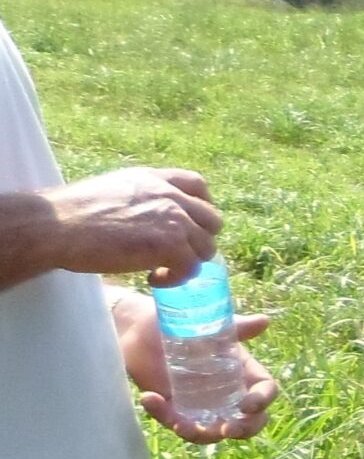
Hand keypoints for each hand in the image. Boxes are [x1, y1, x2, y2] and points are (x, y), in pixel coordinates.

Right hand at [40, 168, 220, 283]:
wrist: (57, 225)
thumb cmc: (73, 213)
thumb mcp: (114, 190)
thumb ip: (141, 198)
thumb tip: (152, 218)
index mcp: (155, 178)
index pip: (198, 184)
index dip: (201, 207)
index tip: (190, 225)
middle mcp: (169, 195)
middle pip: (211, 220)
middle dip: (198, 240)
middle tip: (175, 255)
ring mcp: (173, 219)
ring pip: (206, 247)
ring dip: (188, 262)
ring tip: (160, 270)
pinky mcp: (169, 245)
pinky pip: (192, 268)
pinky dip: (176, 279)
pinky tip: (153, 279)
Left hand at [119, 303, 278, 442]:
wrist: (139, 328)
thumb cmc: (181, 322)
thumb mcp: (211, 323)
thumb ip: (238, 327)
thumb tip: (265, 321)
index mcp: (243, 371)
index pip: (264, 390)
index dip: (262, 401)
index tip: (247, 406)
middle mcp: (228, 393)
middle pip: (249, 421)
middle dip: (243, 430)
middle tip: (227, 430)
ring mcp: (203, 405)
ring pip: (212, 432)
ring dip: (199, 433)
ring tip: (178, 423)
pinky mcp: (176, 410)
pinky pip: (176, 422)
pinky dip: (163, 416)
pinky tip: (149, 398)